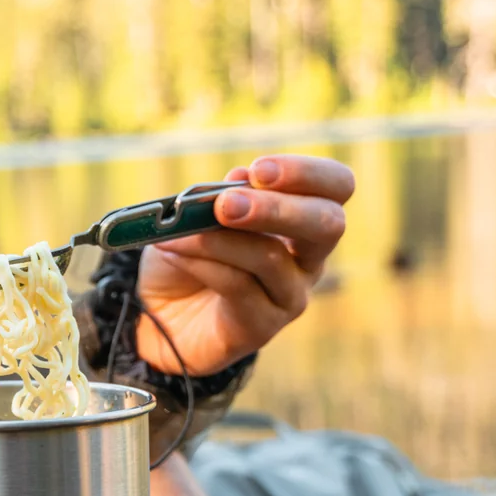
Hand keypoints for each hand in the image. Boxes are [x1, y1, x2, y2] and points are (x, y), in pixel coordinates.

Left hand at [134, 155, 353, 375]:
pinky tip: (176, 252)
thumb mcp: (200, 213)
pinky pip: (238, 287)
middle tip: (226, 205)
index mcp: (303, 217)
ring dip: (219, 238)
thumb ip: (224, 196)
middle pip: (328, 224)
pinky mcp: (264, 326)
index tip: (260, 170)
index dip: (308, 173)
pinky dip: (202, 264)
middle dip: (277, 208)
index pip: (337, 187)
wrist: (159, 311)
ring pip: (271, 257)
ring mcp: (290, 294)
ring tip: (180, 232)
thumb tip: (241, 177)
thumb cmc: (189, 252)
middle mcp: (309, 257)